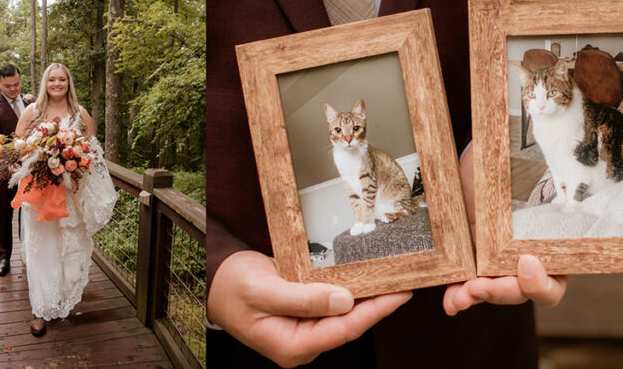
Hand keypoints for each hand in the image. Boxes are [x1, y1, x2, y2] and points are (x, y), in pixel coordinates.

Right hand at [207, 250, 412, 367]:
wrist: (216, 281)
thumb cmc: (233, 288)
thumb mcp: (264, 290)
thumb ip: (302, 298)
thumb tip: (344, 300)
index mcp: (292, 346)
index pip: (343, 329)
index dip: (375, 311)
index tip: (400, 294)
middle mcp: (302, 342)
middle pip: (349, 324)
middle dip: (379, 304)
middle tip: (406, 282)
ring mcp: (305, 330)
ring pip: (345, 314)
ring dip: (368, 296)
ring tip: (394, 278)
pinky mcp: (307, 314)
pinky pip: (335, 304)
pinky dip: (352, 290)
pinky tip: (368, 277)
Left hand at [447, 147, 567, 314]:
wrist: (479, 156)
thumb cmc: (508, 159)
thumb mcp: (520, 166)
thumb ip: (535, 170)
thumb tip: (543, 144)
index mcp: (551, 243)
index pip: (555, 280)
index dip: (542, 281)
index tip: (525, 260)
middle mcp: (529, 260)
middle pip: (523, 294)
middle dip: (502, 292)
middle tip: (481, 285)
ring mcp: (500, 263)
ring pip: (496, 292)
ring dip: (478, 296)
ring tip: (459, 296)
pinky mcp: (474, 261)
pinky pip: (469, 288)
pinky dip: (459, 297)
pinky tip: (451, 302)